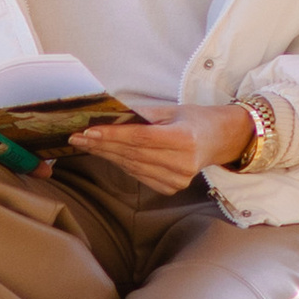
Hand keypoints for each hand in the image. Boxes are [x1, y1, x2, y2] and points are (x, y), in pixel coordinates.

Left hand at [67, 100, 252, 194]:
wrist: (220, 140)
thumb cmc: (195, 120)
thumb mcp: (171, 110)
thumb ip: (141, 114)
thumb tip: (107, 114)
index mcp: (185, 140)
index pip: (140, 138)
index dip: (112, 135)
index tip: (88, 131)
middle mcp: (183, 163)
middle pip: (132, 154)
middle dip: (102, 145)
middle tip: (77, 137)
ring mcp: (178, 179)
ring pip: (132, 166)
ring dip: (107, 155)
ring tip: (87, 144)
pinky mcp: (172, 188)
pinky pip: (138, 175)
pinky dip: (122, 164)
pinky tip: (109, 154)